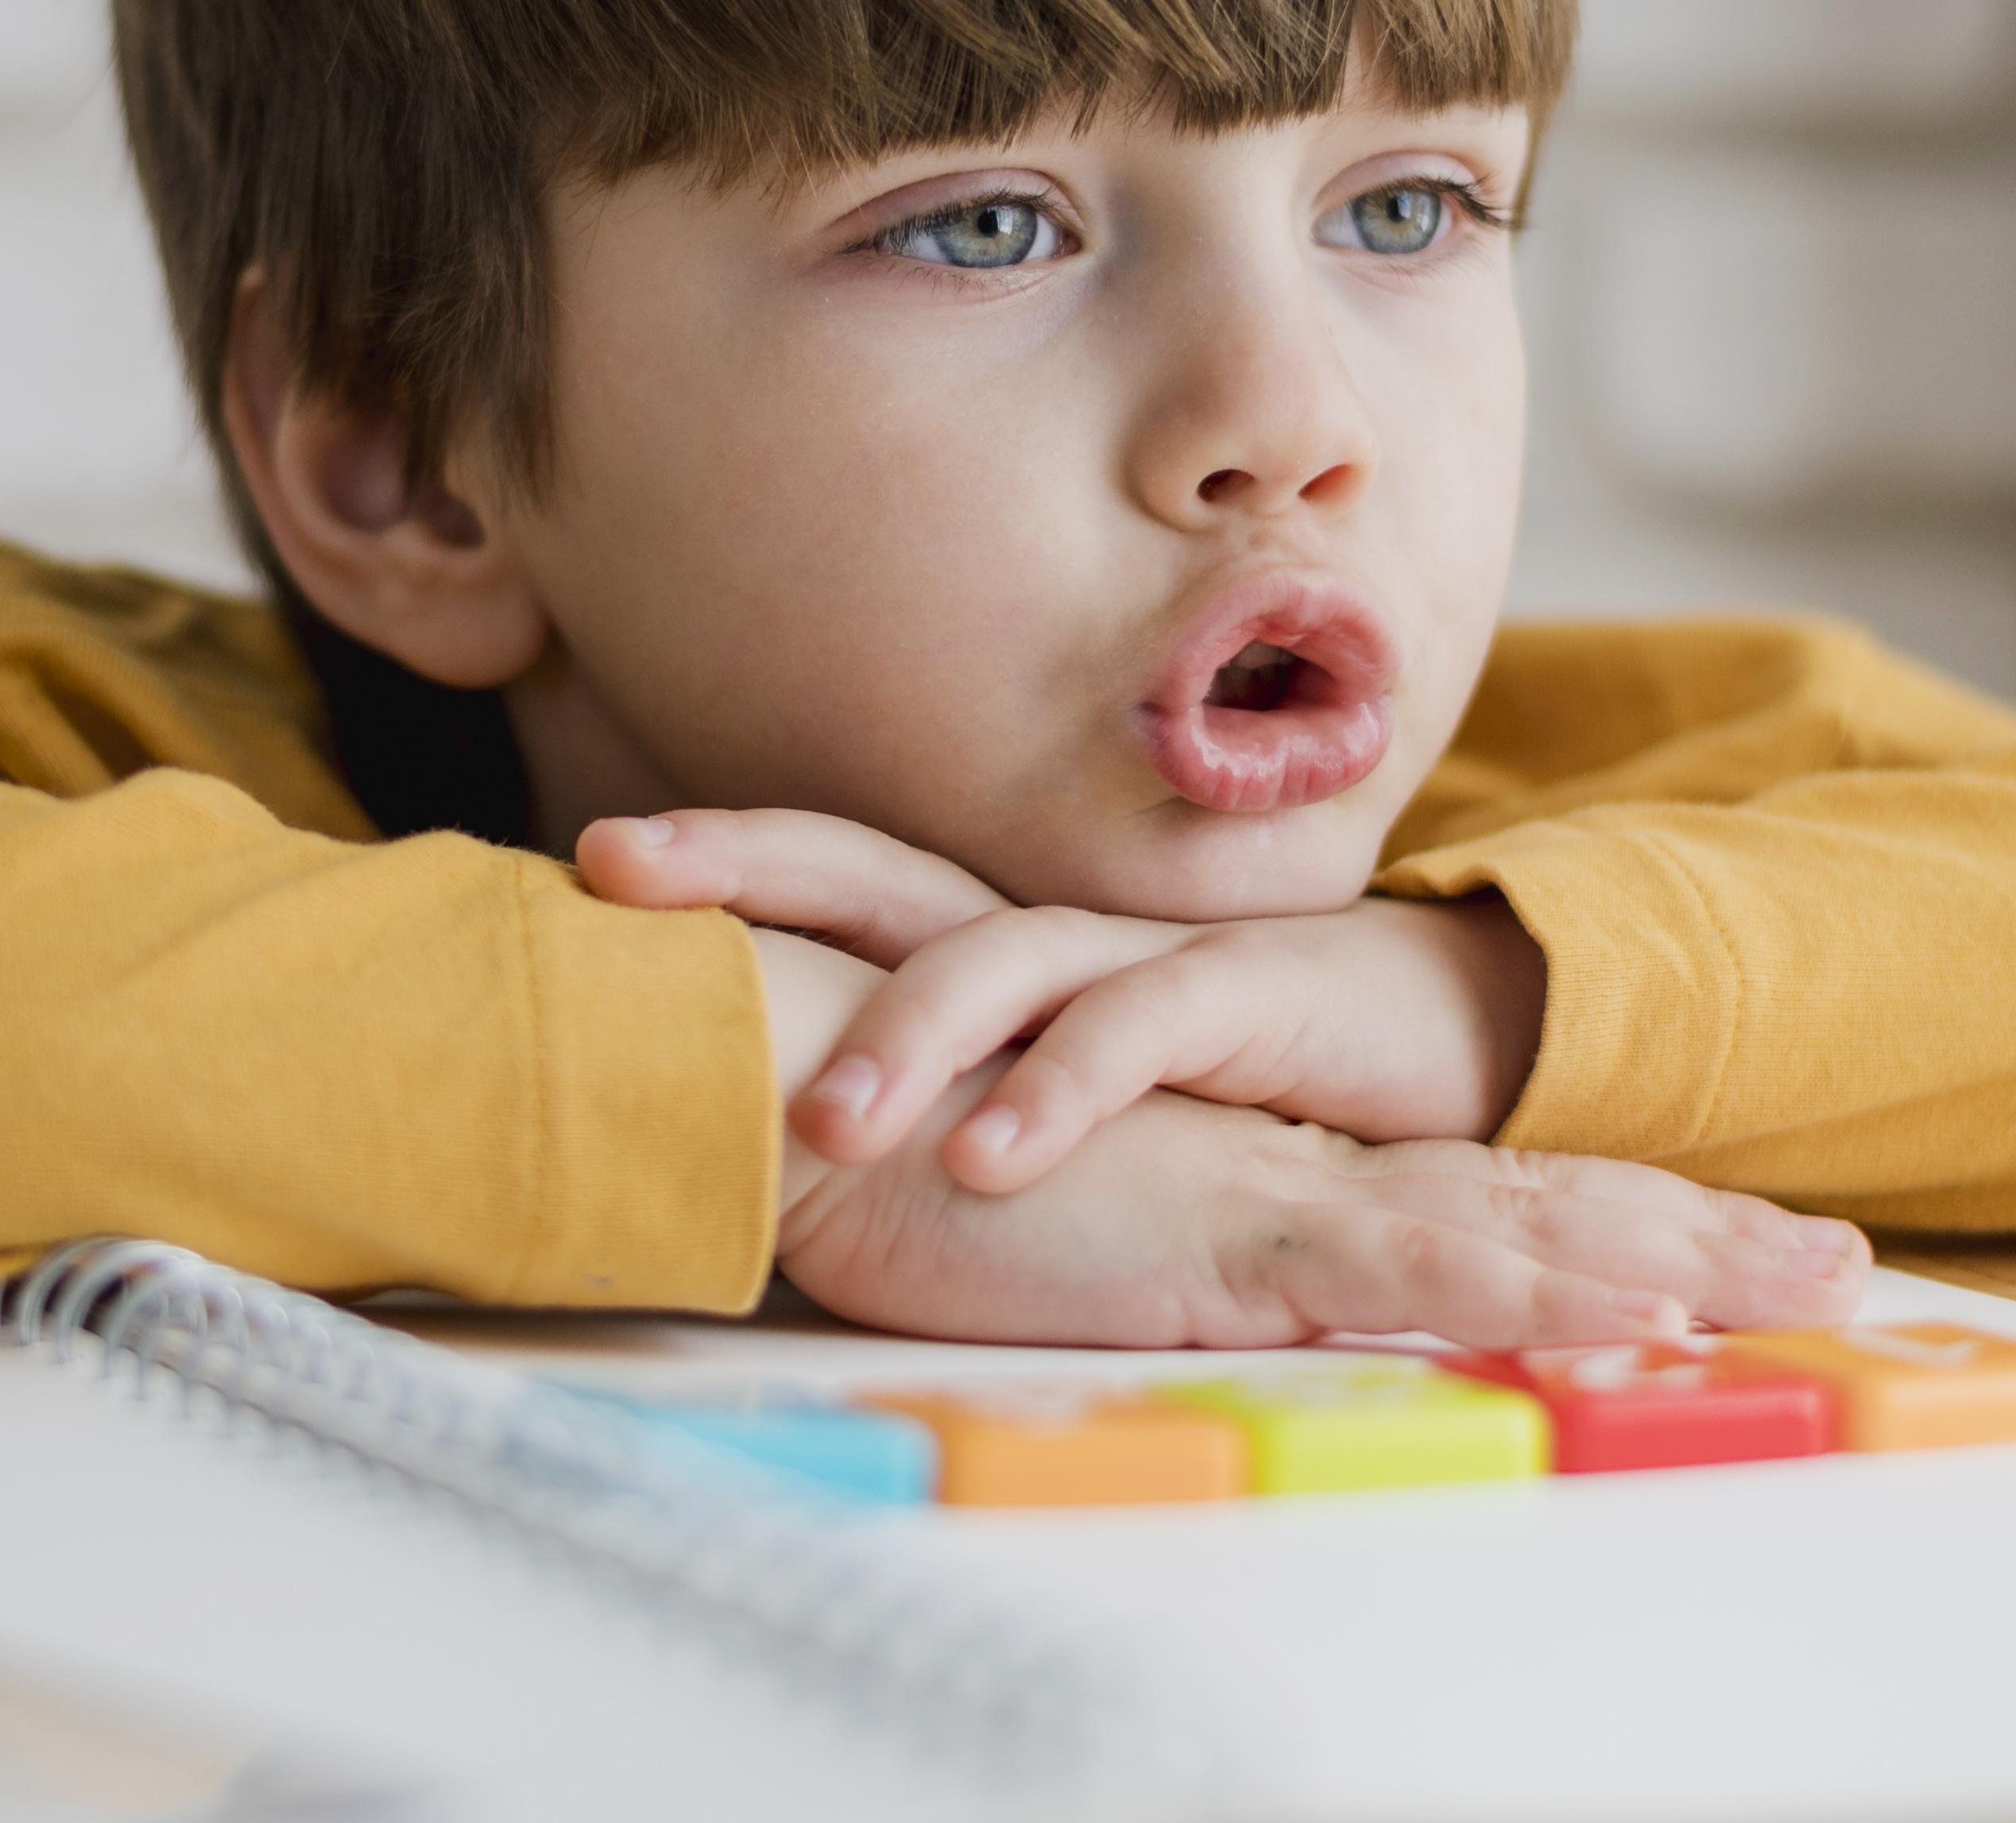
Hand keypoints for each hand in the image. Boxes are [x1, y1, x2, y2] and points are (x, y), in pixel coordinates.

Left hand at [599, 808, 1547, 1189]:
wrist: (1433, 1043)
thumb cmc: (1214, 1077)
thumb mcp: (1046, 1082)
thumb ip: (931, 1090)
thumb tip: (762, 1137)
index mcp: (991, 937)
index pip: (831, 870)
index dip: (716, 856)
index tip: (581, 860)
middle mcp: (1047, 923)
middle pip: (877, 869)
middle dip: (745, 867)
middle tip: (618, 877)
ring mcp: (1138, 950)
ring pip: (996, 961)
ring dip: (902, 1033)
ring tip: (817, 1117)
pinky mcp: (1242, 997)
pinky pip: (1134, 1037)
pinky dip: (1058, 1095)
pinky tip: (988, 1159)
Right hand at [776, 1062, 1868, 1349]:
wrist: (826, 1089)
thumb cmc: (929, 1163)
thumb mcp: (1089, 1229)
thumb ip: (1174, 1247)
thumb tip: (1230, 1289)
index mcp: (1282, 1173)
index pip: (1482, 1194)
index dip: (1612, 1217)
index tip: (1734, 1248)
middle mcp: (1307, 1173)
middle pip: (1546, 1200)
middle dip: (1704, 1233)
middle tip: (1845, 1266)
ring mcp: (1284, 1194)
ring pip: (1522, 1227)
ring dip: (1673, 1255)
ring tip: (1806, 1283)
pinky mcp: (1236, 1231)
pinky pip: (1417, 1265)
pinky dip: (1539, 1285)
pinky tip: (1639, 1308)